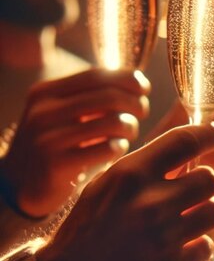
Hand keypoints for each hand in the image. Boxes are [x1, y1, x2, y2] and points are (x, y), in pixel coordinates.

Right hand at [0, 69, 149, 217]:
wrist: (22, 185)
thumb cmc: (59, 144)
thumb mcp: (66, 113)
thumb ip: (93, 95)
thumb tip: (137, 82)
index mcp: (46, 93)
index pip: (97, 75)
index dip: (128, 79)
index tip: (144, 89)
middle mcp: (43, 112)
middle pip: (109, 97)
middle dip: (135, 103)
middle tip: (142, 112)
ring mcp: (48, 138)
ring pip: (112, 122)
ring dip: (130, 127)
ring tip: (128, 133)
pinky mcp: (57, 165)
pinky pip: (108, 149)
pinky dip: (120, 147)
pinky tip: (116, 150)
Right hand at [36, 124, 213, 260]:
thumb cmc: (86, 231)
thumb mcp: (105, 188)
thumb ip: (143, 170)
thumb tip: (188, 154)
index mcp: (129, 174)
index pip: (185, 141)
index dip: (208, 134)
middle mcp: (148, 202)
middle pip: (210, 179)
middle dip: (203, 185)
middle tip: (190, 195)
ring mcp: (161, 238)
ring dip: (203, 216)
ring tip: (184, 223)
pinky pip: (206, 246)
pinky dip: (195, 249)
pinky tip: (175, 251)